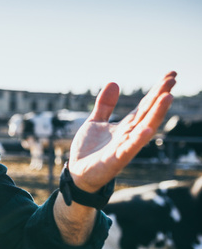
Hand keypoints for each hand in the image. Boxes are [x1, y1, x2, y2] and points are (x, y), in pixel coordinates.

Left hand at [67, 71, 176, 191]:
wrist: (77, 173)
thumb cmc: (89, 150)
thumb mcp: (94, 121)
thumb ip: (105, 105)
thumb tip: (114, 82)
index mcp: (125, 126)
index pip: (144, 105)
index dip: (156, 90)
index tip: (170, 75)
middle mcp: (129, 135)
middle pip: (148, 113)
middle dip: (160, 97)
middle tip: (173, 79)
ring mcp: (124, 148)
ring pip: (143, 129)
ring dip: (156, 114)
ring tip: (167, 97)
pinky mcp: (115, 161)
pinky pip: (128, 150)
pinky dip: (137, 140)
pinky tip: (146, 129)